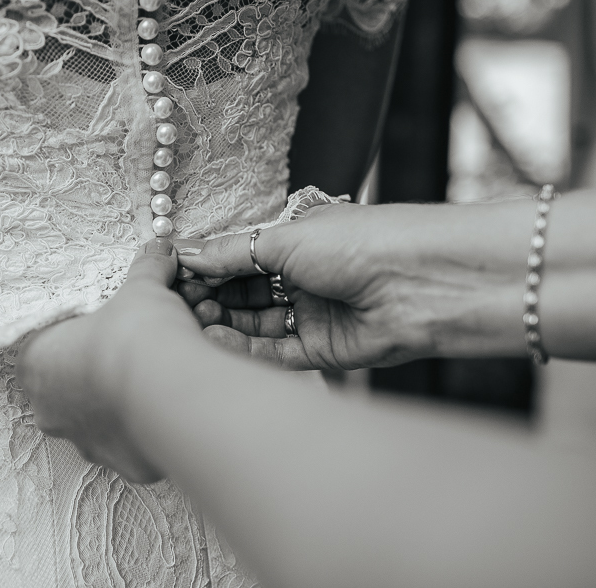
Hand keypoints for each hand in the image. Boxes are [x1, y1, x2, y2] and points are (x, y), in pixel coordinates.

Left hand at [16, 237, 201, 482]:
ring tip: (158, 378)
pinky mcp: (122, 466)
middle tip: (134, 351)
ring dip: (124, 402)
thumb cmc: (137, 335)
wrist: (171, 388)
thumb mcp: (140, 288)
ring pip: (102, 420)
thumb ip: (145, 269)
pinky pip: (133, 444)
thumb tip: (159, 248)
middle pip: (71, 387)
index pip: (44, 347)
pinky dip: (150, 428)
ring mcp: (85, 443)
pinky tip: (172, 406)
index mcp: (35, 364)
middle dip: (101, 372)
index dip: (77, 334)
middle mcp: (49, 411)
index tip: (105, 327)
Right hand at [174, 201, 523, 370]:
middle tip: (173, 308)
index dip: (204, 270)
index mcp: (296, 243)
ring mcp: (313, 316)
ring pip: (255, 327)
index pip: (236, 260)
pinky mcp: (324, 352)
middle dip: (208, 301)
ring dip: (223, 327)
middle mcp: (302, 280)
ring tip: (190, 327)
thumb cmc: (362, 242)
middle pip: (242, 295)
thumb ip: (233, 254)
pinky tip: (217, 344)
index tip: (169, 278)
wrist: (425, 281)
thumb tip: (184, 254)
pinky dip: (246, 351)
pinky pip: (276, 354)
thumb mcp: (287, 240)